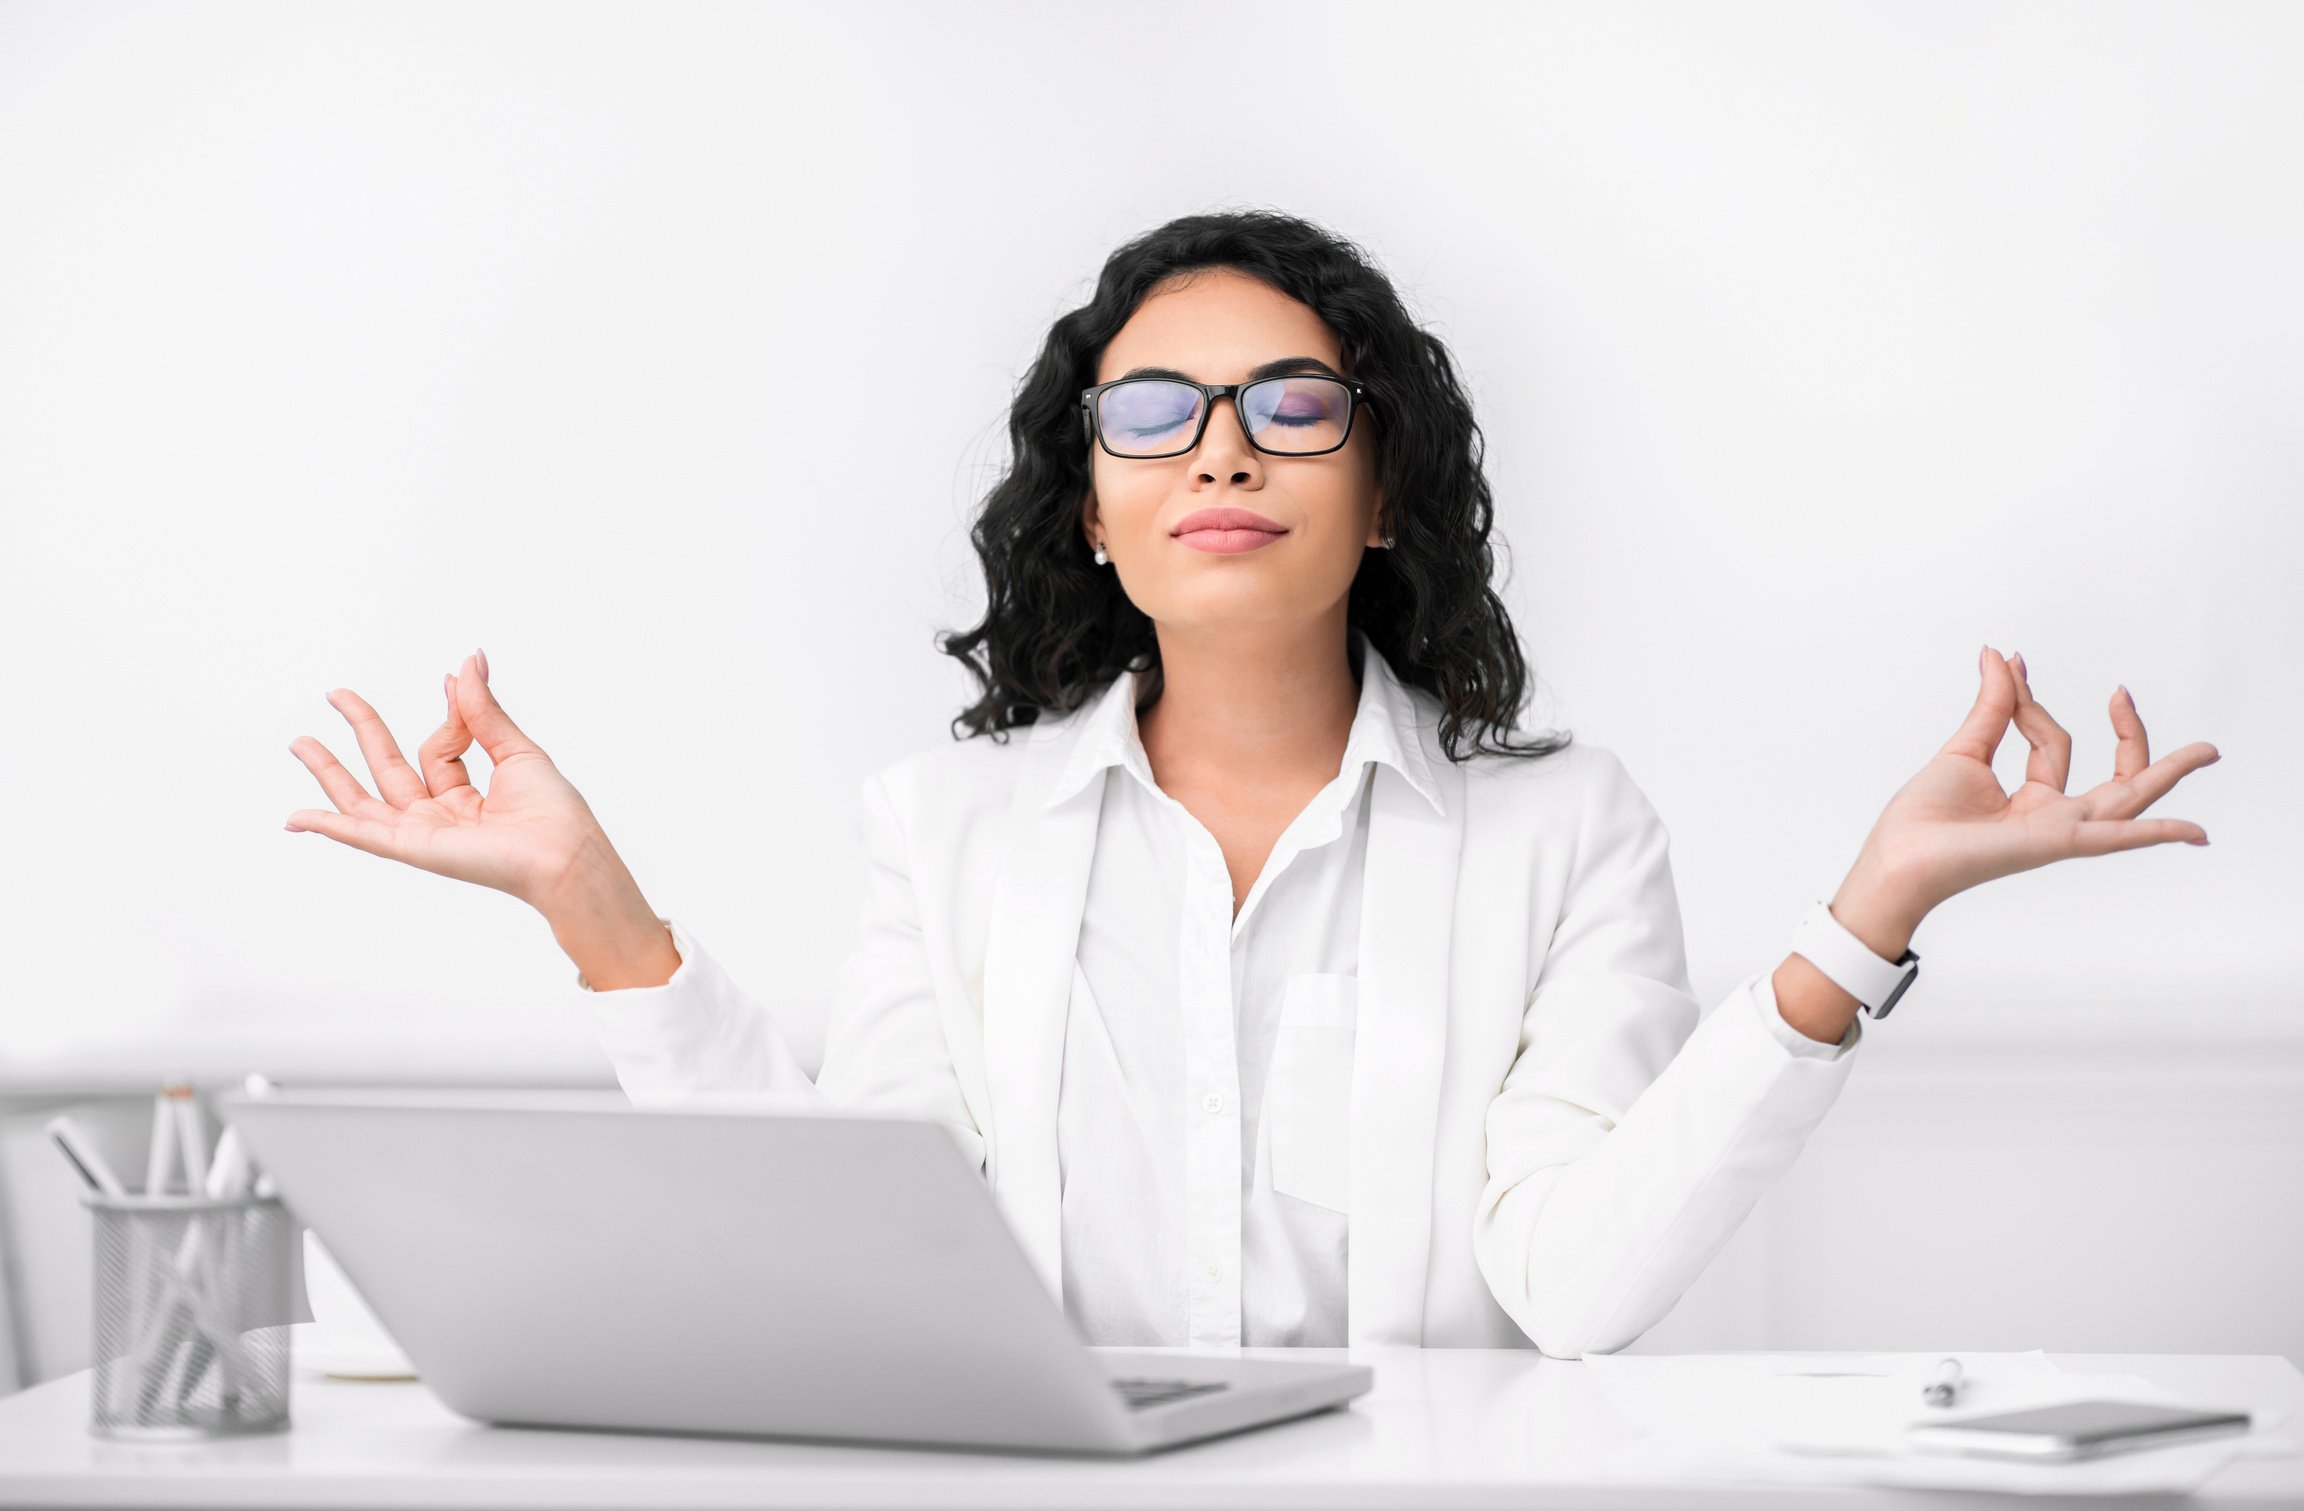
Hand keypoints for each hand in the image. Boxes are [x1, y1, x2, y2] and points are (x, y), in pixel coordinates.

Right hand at [284, 649, 620, 909]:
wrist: (563, 852)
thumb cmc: (554, 812)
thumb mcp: (514, 749)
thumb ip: (481, 709)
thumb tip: (468, 661)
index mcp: (467, 796)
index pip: (440, 747)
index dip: (450, 711)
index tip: (454, 680)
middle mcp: (440, 816)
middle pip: (387, 767)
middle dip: (361, 729)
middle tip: (335, 693)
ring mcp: (422, 833)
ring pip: (363, 800)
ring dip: (329, 771)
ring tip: (299, 742)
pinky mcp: (413, 848)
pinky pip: (362, 835)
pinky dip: (328, 826)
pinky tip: (296, 819)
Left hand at [1834, 645, 2220, 947]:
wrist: (1897, 857)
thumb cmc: (1923, 819)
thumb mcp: (1964, 750)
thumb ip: (1993, 706)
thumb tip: (2000, 656)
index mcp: (2033, 800)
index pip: (2053, 741)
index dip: (2030, 699)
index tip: (2010, 665)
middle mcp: (2054, 818)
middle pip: (2110, 775)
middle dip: (2130, 736)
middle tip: (2124, 693)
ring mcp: (2059, 832)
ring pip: (2128, 799)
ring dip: (2168, 774)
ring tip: (2209, 752)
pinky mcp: (2054, 842)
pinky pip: (2114, 837)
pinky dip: (2155, 833)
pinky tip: (2194, 832)